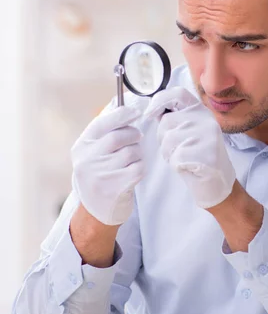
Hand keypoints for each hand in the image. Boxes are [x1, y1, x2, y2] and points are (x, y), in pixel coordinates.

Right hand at [71, 96, 148, 224]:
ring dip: (137, 153)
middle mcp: (88, 160)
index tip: (135, 112)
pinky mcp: (116, 187)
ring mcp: (101, 175)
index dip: (122, 114)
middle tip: (136, 138)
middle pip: (120, 136)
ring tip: (130, 160)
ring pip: (132, 152)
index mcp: (81, 147)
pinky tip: (132, 173)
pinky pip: (138, 167)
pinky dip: (140, 167)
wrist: (97, 211)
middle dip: (133, 134)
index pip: (102, 124)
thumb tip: (120, 101)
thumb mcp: (93, 152)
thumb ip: (104, 130)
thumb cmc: (99, 174)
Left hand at [145, 87, 235, 208]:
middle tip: (176, 149)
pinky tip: (188, 167)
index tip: (150, 113)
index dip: (159, 100)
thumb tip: (153, 109)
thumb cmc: (198, 157)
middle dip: (162, 138)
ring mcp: (208, 135)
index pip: (177, 93)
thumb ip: (175, 119)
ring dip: (169, 153)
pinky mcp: (206, 153)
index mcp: (201, 111)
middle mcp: (206, 119)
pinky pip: (176, 156)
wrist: (217, 183)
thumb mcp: (189, 131)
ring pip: (168, 139)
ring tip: (184, 158)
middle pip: (166, 121)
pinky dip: (176, 165)